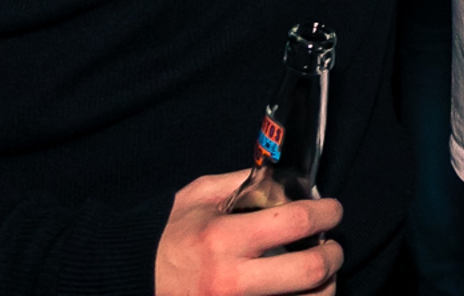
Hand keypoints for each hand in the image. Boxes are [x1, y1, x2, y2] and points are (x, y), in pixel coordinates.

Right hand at [155, 171, 341, 295]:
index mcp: (223, 239)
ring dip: (324, 288)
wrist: (130, 282)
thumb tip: (283, 179)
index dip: (327, 212)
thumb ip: (242, 183)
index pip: (295, 221)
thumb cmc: (166, 237)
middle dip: (333, 255)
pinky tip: (300, 294)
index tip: (334, 210)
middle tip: (334, 246)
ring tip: (323, 275)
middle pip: (309, 272)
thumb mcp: (198, 197)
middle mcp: (231, 280)